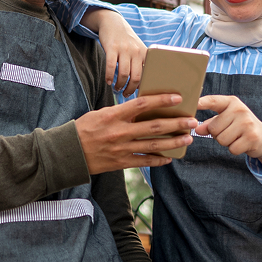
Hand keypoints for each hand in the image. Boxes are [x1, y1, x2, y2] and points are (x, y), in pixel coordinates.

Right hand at [75, 94, 196, 173]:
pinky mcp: (121, 162)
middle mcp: (119, 132)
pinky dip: (158, 160)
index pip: (141, 104)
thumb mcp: (99, 114)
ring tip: (187, 139)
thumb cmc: (83, 129)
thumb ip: (120, 112)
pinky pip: (144, 161)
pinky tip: (169, 158)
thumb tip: (141, 108)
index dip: (161, 100)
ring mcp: (121, 149)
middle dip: (176, 123)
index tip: (177, 98)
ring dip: (173, 142)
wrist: (68, 152)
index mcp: (113, 116)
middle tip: (192, 120)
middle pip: (154, 126)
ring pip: (153, 145)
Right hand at [85, 9, 146, 95]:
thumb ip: (141, 63)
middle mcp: (137, 51)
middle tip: (126, 94)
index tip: (139, 95)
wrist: (113, 22)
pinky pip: (111, 66)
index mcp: (146, 53)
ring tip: (116, 88)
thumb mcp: (138, 49)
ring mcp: (124, 49)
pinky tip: (108, 81)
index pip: (148, 75)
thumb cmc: (126, 40)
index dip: (144, 87)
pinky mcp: (112, 47)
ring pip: (124, 73)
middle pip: (136, 77)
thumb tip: (140, 86)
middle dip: (131, 89)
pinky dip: (109, 76)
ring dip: (119, 84)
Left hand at [196, 95, 261, 172]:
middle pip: (213, 128)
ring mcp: (247, 123)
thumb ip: (210, 123)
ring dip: (226, 142)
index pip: (213, 101)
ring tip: (236, 137)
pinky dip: (234, 149)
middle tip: (230, 132)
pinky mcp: (252, 137)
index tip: (192, 103)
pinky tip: (242, 143)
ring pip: (221, 139)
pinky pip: (232, 148)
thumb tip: (197, 129)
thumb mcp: (226, 120)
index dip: (201, 102)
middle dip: (217, 134)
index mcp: (231, 102)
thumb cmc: (240, 127)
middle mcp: (240, 110)